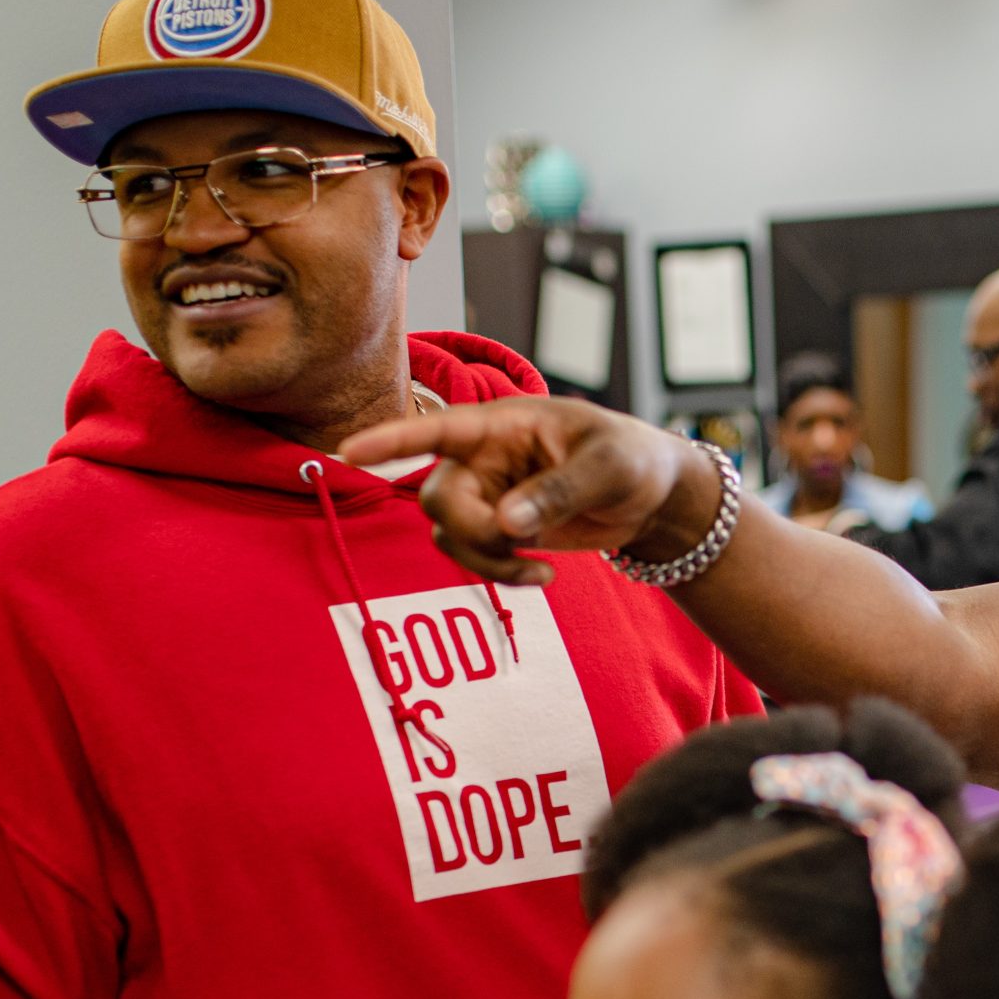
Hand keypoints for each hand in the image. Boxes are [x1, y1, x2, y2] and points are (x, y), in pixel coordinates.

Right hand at [338, 397, 715, 587]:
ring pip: (447, 535)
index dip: (392, 441)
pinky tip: (541, 574)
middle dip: (472, 532)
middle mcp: (483, 458)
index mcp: (503, 424)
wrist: (651, 496)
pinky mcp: (498, 529)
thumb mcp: (608, 468)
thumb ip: (559, 492)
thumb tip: (507, 522)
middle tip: (521, 543)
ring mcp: (486, 495)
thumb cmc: (632, 459)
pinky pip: (472, 557)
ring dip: (486, 561)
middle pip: (437, 500)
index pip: (438, 430)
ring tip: (540, 570)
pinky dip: (500, 574)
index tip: (348, 453)